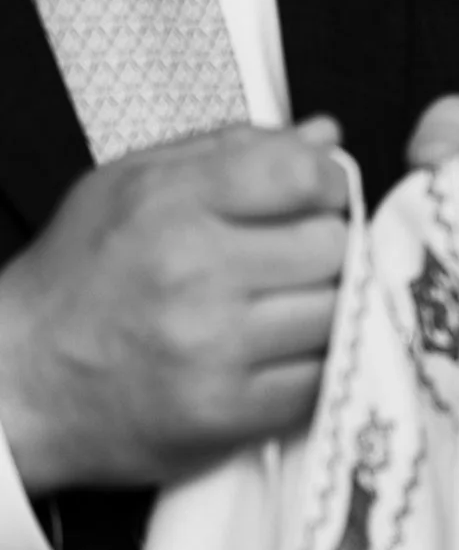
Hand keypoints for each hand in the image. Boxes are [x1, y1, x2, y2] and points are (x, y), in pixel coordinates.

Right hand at [0, 121, 349, 494]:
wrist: (16, 381)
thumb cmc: (79, 276)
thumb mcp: (131, 184)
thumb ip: (232, 150)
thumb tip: (323, 136)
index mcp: (170, 206)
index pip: (300, 175)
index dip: (326, 182)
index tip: (317, 196)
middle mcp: (193, 274)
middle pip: (331, 244)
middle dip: (325, 245)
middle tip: (294, 257)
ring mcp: (212, 349)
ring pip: (335, 311)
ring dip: (325, 307)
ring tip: (284, 305)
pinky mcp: (225, 413)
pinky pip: (319, 377)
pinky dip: (312, 363)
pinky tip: (280, 352)